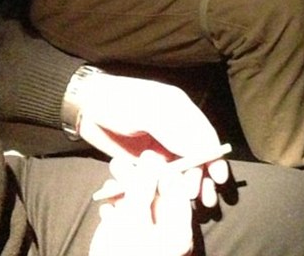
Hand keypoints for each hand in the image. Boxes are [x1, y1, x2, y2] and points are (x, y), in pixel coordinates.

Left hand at [77, 74, 228, 205]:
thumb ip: (176, 130)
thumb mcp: (148, 110)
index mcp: (180, 110)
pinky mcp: (144, 161)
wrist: (86, 107)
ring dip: (183, 187)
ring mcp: (159, 146)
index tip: (217, 178)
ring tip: (183, 202)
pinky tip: (161, 199)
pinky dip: (162, 188)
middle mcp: (174, 129)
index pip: (205, 136)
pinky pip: (159, 178)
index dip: (214, 157)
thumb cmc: (118, 102)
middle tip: (194, 195)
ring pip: (179, 171)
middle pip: (195, 157)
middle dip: (199, 177)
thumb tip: (204, 150)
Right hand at [89, 151, 193, 255]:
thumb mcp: (134, 219)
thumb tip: (152, 157)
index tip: (144, 156)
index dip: (161, 170)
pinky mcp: (132, 246)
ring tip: (109, 180)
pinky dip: (118, 211)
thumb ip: (143, 187)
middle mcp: (167, 234)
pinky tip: (106, 208)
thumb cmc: (124, 253)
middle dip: (138, 178)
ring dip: (124, 191)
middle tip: (117, 164)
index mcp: (177, 229)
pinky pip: (128, 222)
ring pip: (140, 206)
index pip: (176, 189)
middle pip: (156, 196)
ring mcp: (149, 241)